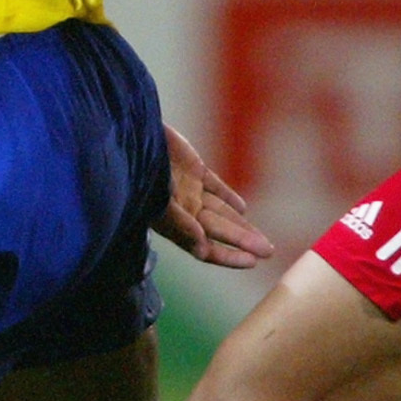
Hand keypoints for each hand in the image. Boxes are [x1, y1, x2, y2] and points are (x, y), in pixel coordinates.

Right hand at [152, 124, 272, 269]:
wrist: (132, 138)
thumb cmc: (141, 173)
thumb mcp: (159, 202)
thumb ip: (180, 226)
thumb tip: (203, 250)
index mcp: (173, 222)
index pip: (205, 247)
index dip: (227, 256)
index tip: (251, 262)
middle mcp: (183, 210)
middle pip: (218, 230)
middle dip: (242, 241)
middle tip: (268, 251)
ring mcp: (188, 189)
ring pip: (221, 212)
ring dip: (241, 225)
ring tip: (261, 240)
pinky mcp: (193, 169)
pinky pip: (215, 187)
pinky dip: (229, 197)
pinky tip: (242, 208)